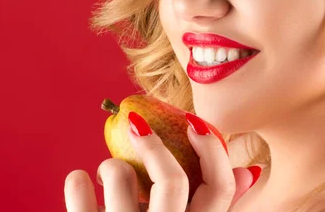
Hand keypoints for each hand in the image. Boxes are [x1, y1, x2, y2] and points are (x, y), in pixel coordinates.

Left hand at [64, 112, 260, 211]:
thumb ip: (219, 207)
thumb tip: (248, 171)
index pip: (219, 188)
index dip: (211, 148)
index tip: (192, 122)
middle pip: (173, 179)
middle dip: (153, 143)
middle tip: (136, 124)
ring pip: (121, 175)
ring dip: (110, 164)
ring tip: (107, 172)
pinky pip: (78, 190)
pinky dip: (77, 182)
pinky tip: (82, 183)